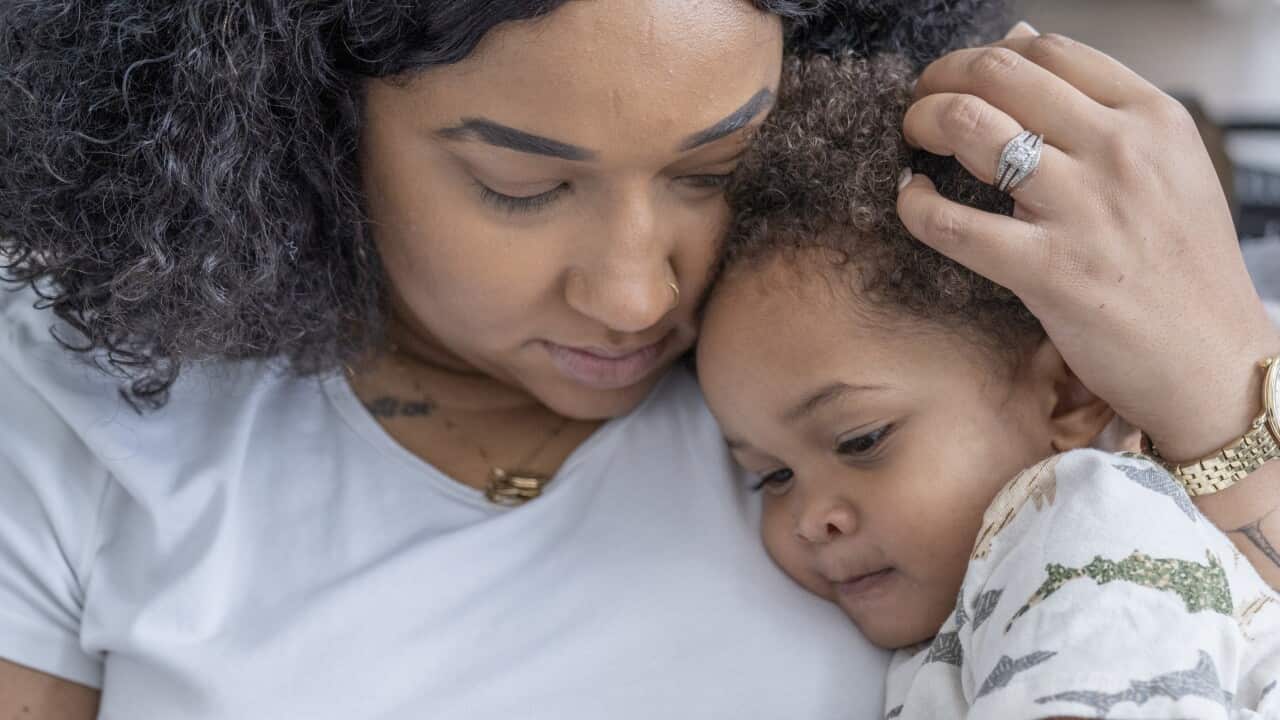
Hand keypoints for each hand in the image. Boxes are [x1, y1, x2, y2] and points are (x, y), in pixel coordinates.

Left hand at [896, 23, 1279, 460]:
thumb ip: (1097, 104)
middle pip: (999, 75)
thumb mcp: (1166, 166)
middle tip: (922, 103)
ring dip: (923, 122)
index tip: (959, 77)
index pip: (1048, 52)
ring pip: (970, 128)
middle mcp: (1118, 152)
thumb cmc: (1183, 266)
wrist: (1213, 361)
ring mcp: (1081, 210)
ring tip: (914, 141)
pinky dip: (914, 204)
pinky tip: (912, 198)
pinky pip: (952, 224)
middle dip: (940, 79)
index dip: (984, 55)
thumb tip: (1019, 39)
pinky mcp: (1046, 272)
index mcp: (1151, 119)